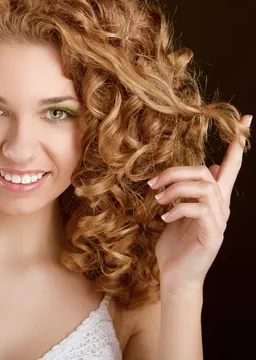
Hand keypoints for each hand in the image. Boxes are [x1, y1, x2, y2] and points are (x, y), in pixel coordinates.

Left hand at [150, 114, 251, 296]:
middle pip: (208, 174)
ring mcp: (219, 222)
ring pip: (203, 188)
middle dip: (177, 172)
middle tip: (153, 182)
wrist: (176, 277)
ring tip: (157, 199)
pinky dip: (178, 209)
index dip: (237, 144)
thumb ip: (191, 192)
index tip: (245, 119)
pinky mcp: (212, 235)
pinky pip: (199, 210)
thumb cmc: (175, 246)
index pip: (230, 167)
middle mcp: (221, 208)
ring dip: (175, 189)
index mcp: (214, 200)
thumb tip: (206, 168)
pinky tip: (165, 217)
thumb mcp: (181, 213)